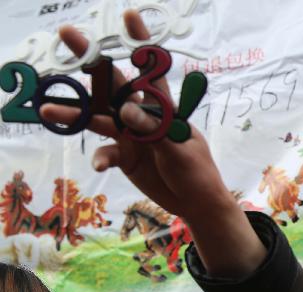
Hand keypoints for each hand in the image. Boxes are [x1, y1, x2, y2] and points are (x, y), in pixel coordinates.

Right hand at [39, 10, 264, 276]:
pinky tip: (100, 165)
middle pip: (113, 84)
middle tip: (68, 33)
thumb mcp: (178, 149)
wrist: (196, 203)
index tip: (129, 17)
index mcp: (163, 107)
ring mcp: (131, 135)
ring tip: (47, 109)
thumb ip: (152, 129)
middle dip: (91, 59)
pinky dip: (101, 158)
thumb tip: (126, 109)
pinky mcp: (124, 156)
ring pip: (99, 119)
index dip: (141, 43)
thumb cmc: (196, 171)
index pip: (151, 69)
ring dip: (75, 114)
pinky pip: (106, 152)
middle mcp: (142, 115)